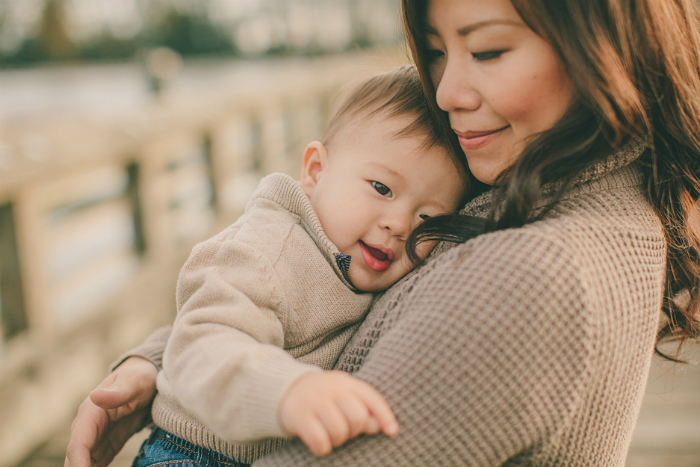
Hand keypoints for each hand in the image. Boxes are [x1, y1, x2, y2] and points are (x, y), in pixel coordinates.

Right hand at [64, 357, 157, 466]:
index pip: (78, 444)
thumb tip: (95, 396)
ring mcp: (94, 439)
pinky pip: (96, 465)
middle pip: (76, 458)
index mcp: (90, 412)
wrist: (145, 380)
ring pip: (84, 463)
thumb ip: (118, 392)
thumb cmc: (139, 378)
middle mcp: (87, 428)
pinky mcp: (105, 447)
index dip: (78, 463)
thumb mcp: (134, 382)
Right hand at [278, 370, 398, 456]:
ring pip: (339, 432)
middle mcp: (331, 389)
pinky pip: (320, 441)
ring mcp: (314, 401)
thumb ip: (364, 409)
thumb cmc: (325, 398)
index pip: (372, 398)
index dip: (385, 416)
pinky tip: (319, 442)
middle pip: (358, 418)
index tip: (392, 432)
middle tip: (345, 430)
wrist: (287, 389)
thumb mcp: (345, 396)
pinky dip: (323, 448)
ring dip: (338, 440)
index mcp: (347, 382)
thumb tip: (380, 427)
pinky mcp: (299, 416)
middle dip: (355, 431)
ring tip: (331, 434)